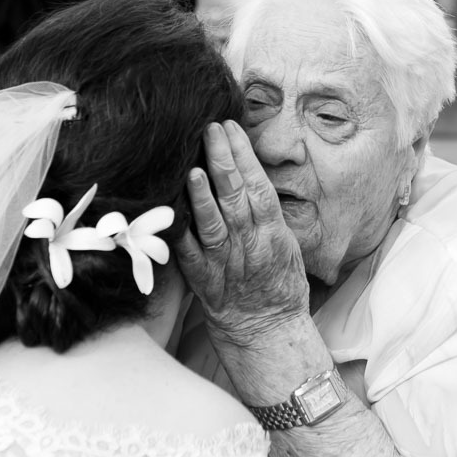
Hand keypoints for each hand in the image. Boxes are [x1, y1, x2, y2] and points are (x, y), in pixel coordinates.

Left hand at [175, 121, 309, 342]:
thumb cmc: (278, 284)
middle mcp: (250, 245)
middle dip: (222, 161)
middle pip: (235, 197)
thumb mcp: (287, 245)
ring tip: (192, 168)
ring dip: (202, 196)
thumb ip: (267, 213)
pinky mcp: (204, 280)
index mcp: (273, 233)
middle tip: (209, 129)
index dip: (245, 156)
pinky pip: (190, 255)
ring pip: (213, 224)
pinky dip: (181, 234)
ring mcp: (225, 263)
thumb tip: (249, 172)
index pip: (259, 186)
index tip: (232, 127)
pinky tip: (170, 211)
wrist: (267, 329)